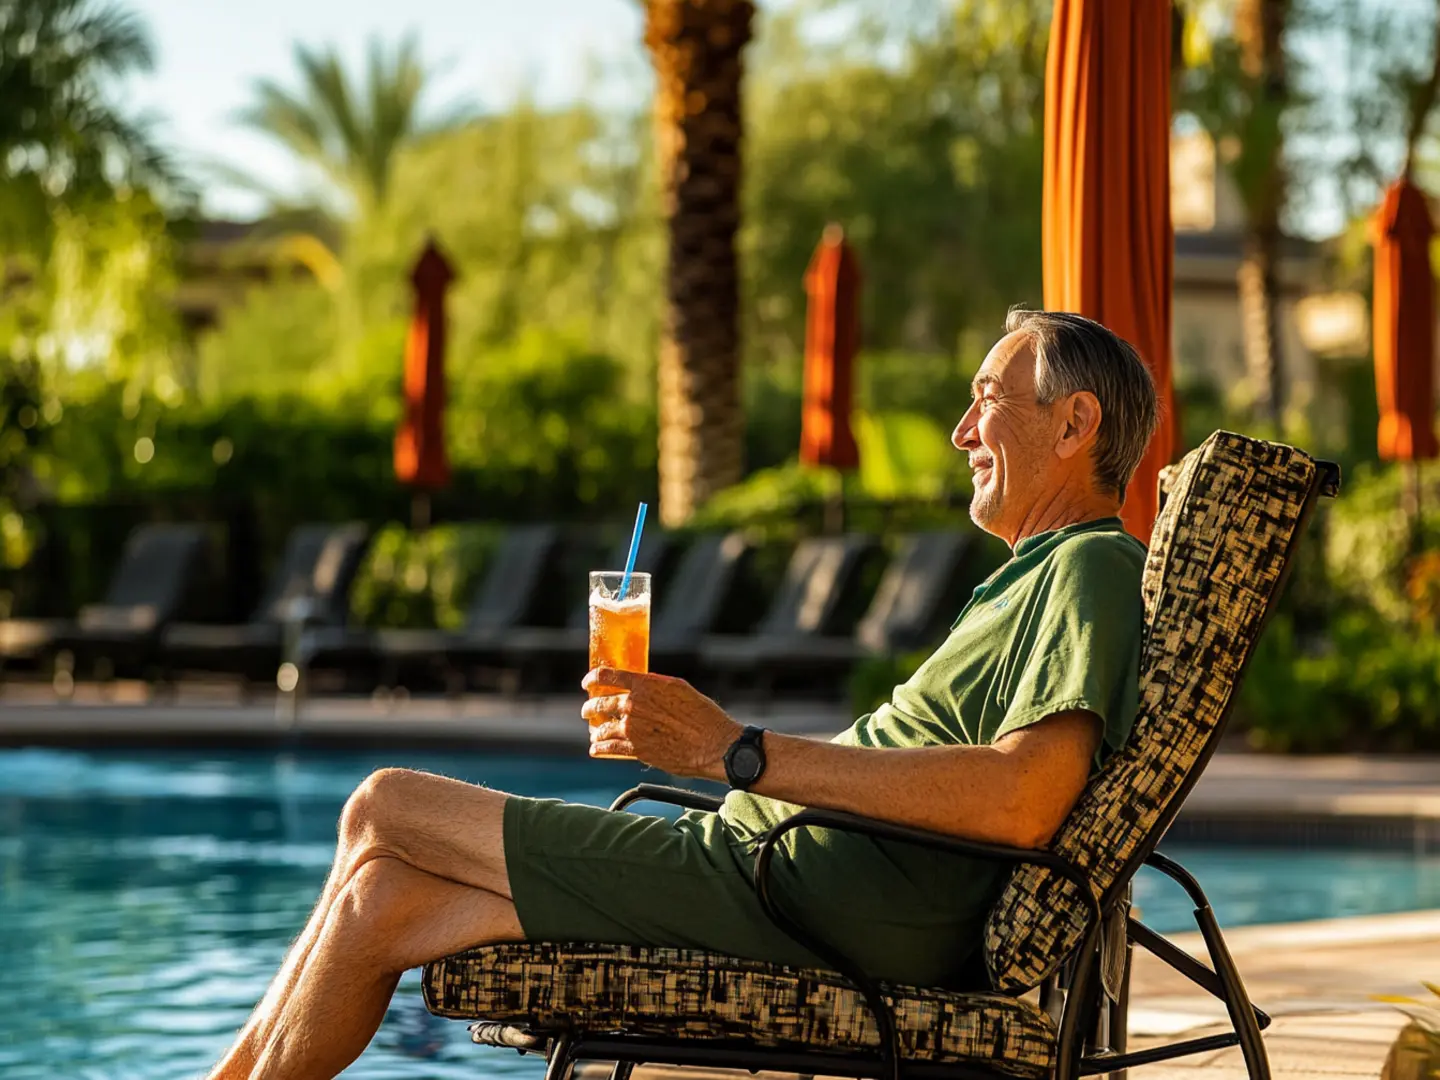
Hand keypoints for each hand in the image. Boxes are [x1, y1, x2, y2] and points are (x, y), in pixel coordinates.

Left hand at [580, 668, 741, 780]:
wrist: (712, 743)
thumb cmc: (702, 714)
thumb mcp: (678, 688)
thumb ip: (655, 686)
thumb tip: (642, 687)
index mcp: (644, 685)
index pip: (607, 676)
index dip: (593, 678)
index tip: (588, 682)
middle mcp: (634, 705)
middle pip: (600, 703)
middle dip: (590, 707)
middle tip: (587, 710)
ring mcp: (632, 728)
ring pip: (602, 728)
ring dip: (595, 729)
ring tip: (594, 732)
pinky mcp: (636, 749)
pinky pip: (609, 748)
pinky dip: (600, 748)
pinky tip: (596, 748)